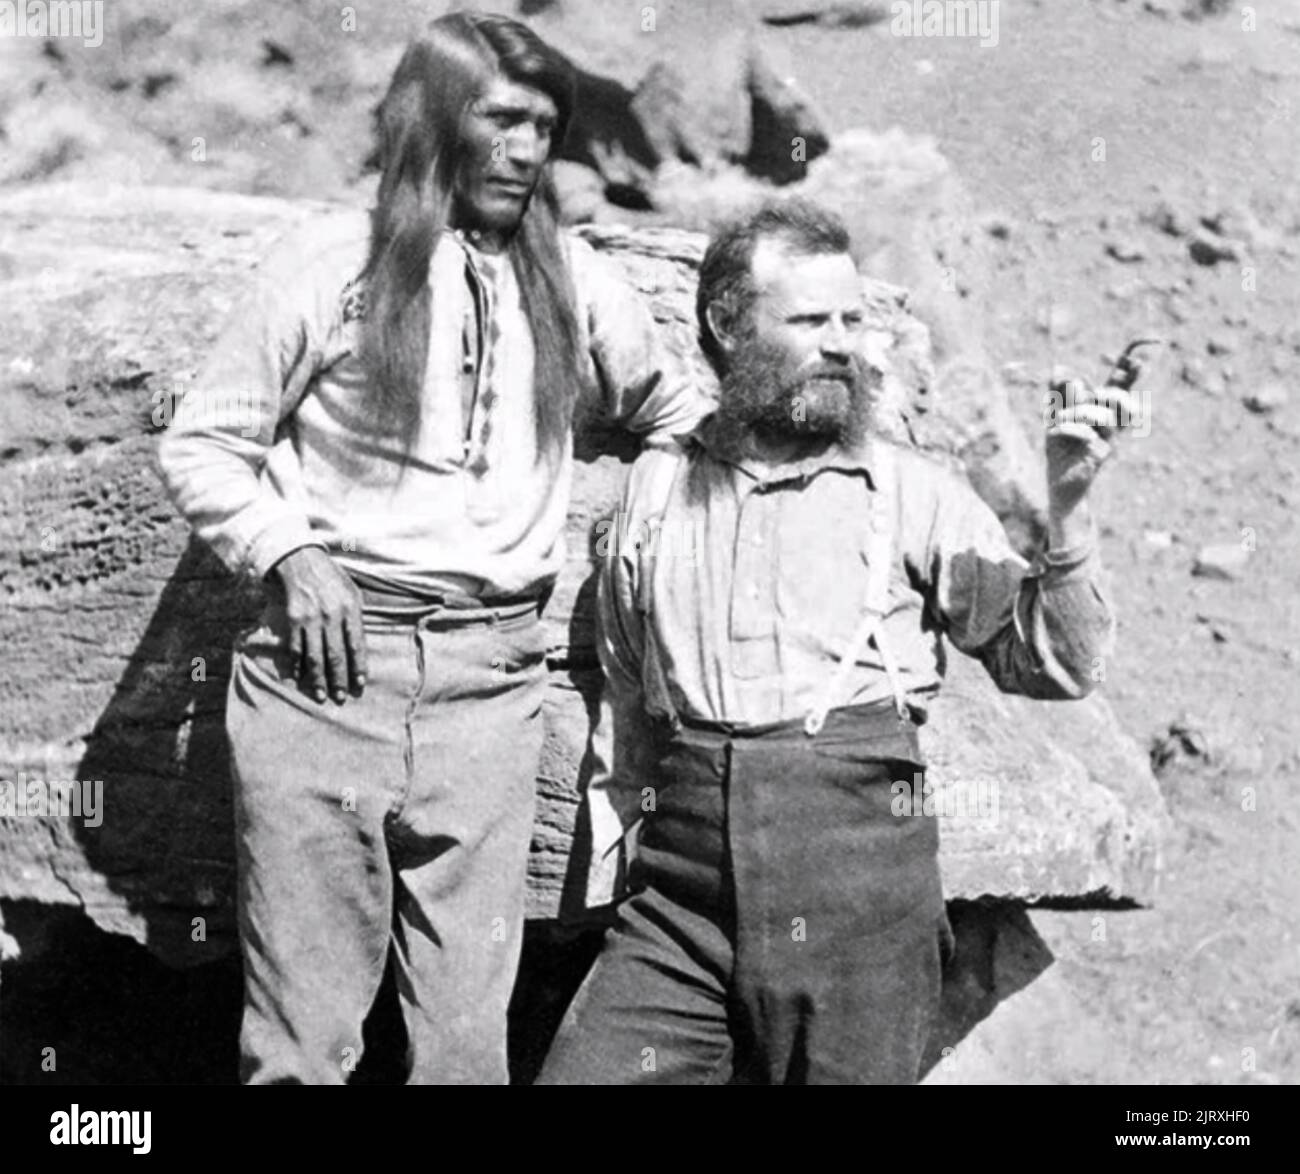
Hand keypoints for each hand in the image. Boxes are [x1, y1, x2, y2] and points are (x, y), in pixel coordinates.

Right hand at [266, 546, 367, 703]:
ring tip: (321, 696)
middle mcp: (331, 615)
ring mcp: (310, 618)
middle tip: (340, 698)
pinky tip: (299, 679)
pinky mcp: (292, 619)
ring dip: (318, 679)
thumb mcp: (352, 592)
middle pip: (336, 655)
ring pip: (315, 656)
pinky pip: (295, 648)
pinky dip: (296, 666)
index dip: (359, 667)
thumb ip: (357, 618)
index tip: (360, 685)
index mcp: (351, 608)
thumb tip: (360, 648)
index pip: (357, 645)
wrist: (300, 559)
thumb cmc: (331, 578)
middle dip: (339, 680)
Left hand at [1044, 368, 1144, 521]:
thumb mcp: (1055, 418)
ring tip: (1058, 418)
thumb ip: (1058, 395)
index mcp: (1104, 408)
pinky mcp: (1101, 456)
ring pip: (1104, 414)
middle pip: (1122, 397)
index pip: (1124, 383)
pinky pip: (1088, 435)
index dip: (1134, 367)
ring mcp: (1110, 440)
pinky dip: (1067, 429)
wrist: (1059, 487)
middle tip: (1090, 397)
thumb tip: (1059, 369)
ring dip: (1077, 411)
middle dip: (1106, 391)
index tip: (1150, 346)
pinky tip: (1052, 432)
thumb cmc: (1061, 451)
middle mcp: (1112, 423)